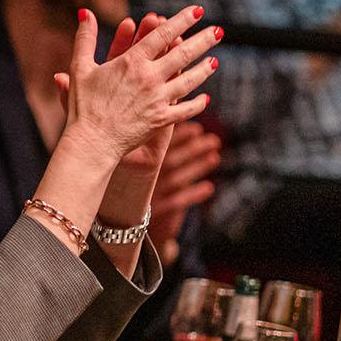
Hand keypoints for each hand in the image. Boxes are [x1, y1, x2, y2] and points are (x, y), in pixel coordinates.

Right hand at [56, 5, 217, 169]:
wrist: (92, 142)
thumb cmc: (83, 105)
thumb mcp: (80, 67)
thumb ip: (85, 38)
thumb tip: (84, 12)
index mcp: (131, 62)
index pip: (162, 35)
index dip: (181, 21)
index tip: (197, 11)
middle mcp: (149, 78)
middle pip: (183, 54)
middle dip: (203, 40)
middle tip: (219, 31)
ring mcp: (158, 99)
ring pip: (189, 81)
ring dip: (204, 69)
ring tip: (215, 61)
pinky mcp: (161, 120)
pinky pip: (185, 110)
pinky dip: (197, 104)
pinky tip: (205, 98)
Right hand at [148, 121, 221, 263]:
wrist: (126, 224)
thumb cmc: (138, 186)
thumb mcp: (143, 164)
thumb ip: (155, 144)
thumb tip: (176, 116)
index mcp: (136, 162)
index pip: (158, 145)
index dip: (179, 136)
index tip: (197, 128)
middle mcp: (140, 177)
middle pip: (170, 160)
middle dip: (193, 149)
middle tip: (214, 140)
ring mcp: (148, 195)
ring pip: (177, 179)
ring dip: (198, 167)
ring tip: (214, 156)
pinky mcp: (157, 213)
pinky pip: (178, 202)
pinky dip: (194, 194)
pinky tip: (209, 187)